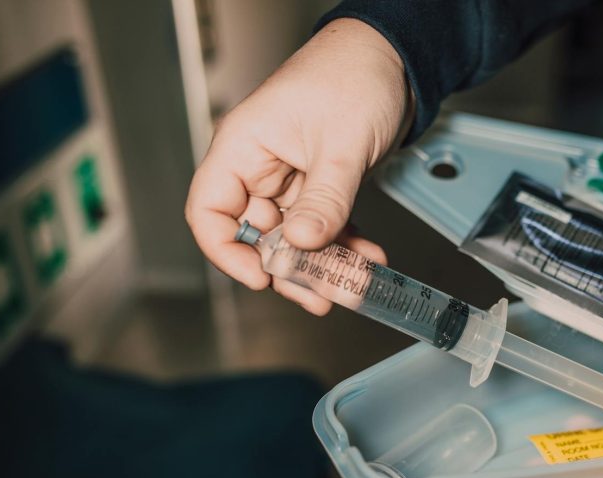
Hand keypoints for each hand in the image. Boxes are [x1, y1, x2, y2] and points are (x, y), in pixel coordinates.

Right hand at [185, 18, 410, 313]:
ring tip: (351, 285)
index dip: (226, 251)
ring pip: (294, 236)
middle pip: (256, 234)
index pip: (209, 210)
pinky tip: (367, 257)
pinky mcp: (319, 183)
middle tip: (320, 295)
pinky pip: (323, 224)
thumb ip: (323, 199)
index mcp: (244, 147)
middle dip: (289, 269)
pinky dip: (344, 243)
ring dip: (322, 264)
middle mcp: (260, 165)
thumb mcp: (341, 144)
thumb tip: (301, 243)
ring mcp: (290, 177)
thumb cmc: (354, 75)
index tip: (261, 276)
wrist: (394, 57)